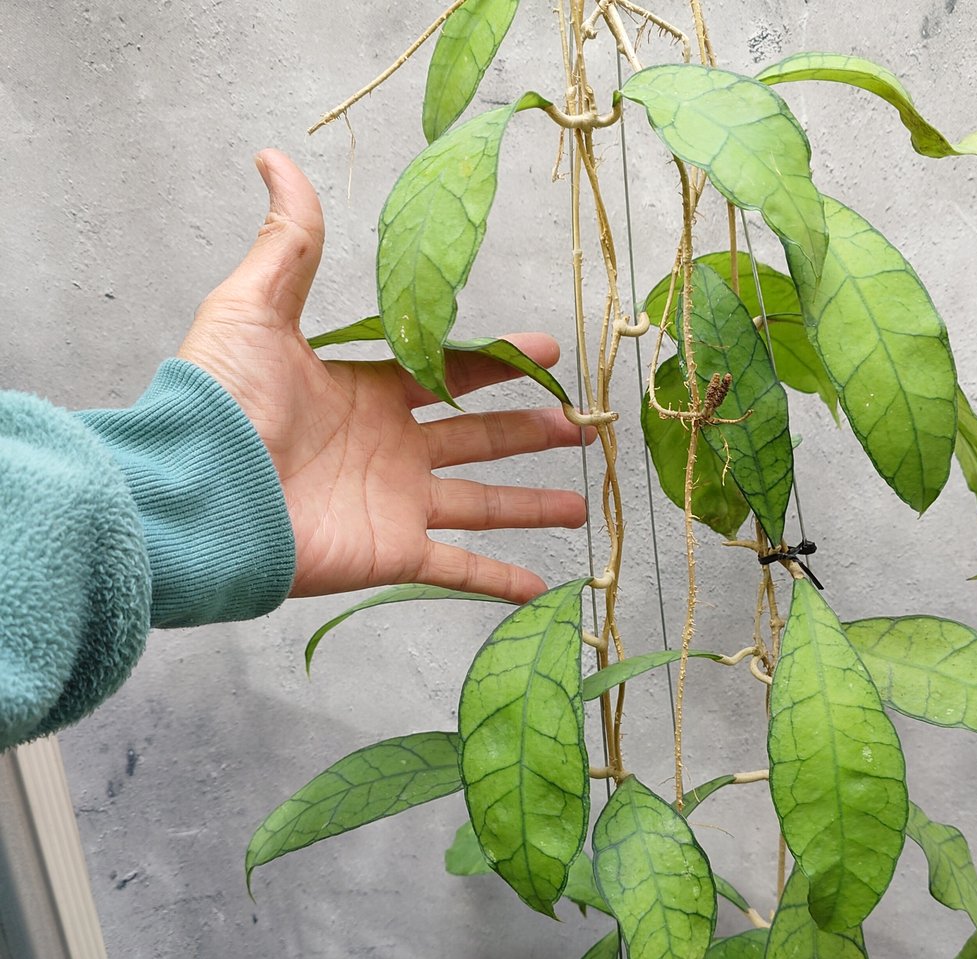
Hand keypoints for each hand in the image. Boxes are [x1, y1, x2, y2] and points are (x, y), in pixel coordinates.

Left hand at [178, 148, 589, 603]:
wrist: (197, 493)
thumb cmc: (223, 402)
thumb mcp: (256, 307)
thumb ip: (290, 243)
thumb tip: (276, 159)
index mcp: (365, 392)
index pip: (450, 373)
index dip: (500, 360)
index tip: (550, 351)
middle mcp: (389, 449)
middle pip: (478, 438)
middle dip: (532, 431)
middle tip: (583, 427)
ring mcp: (395, 504)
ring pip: (482, 504)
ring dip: (532, 507)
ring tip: (581, 507)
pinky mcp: (393, 554)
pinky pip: (458, 570)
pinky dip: (498, 579)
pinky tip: (541, 585)